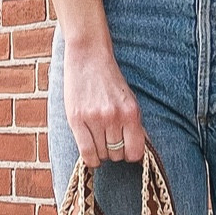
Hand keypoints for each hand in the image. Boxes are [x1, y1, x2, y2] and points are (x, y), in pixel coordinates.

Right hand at [44, 0, 148, 164]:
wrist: (89, 56)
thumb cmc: (110, 80)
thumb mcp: (129, 99)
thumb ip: (134, 125)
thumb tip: (138, 151)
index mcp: (132, 112)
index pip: (135, 152)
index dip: (130, 154)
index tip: (125, 149)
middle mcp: (114, 117)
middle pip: (117, 154)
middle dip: (114, 151)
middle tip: (110, 140)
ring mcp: (95, 118)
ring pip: (102, 154)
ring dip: (101, 151)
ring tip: (99, 138)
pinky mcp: (76, 118)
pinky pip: (86, 152)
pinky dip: (90, 159)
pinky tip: (91, 155)